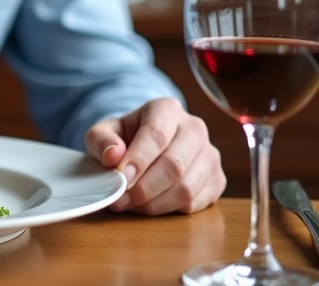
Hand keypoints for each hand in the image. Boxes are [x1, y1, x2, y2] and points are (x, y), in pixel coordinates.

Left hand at [85, 97, 225, 214]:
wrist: (146, 145)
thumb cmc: (124, 138)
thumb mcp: (103, 133)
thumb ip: (101, 140)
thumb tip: (113, 155)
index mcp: (166, 109)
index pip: (157, 134)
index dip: (139, 160)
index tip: (121, 179)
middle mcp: (194, 128)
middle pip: (174, 165)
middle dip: (144, 188)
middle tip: (120, 199)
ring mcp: (210, 155)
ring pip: (187, 188)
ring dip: (155, 203)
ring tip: (131, 204)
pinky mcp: (217, 179)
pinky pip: (196, 203)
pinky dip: (169, 210)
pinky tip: (149, 205)